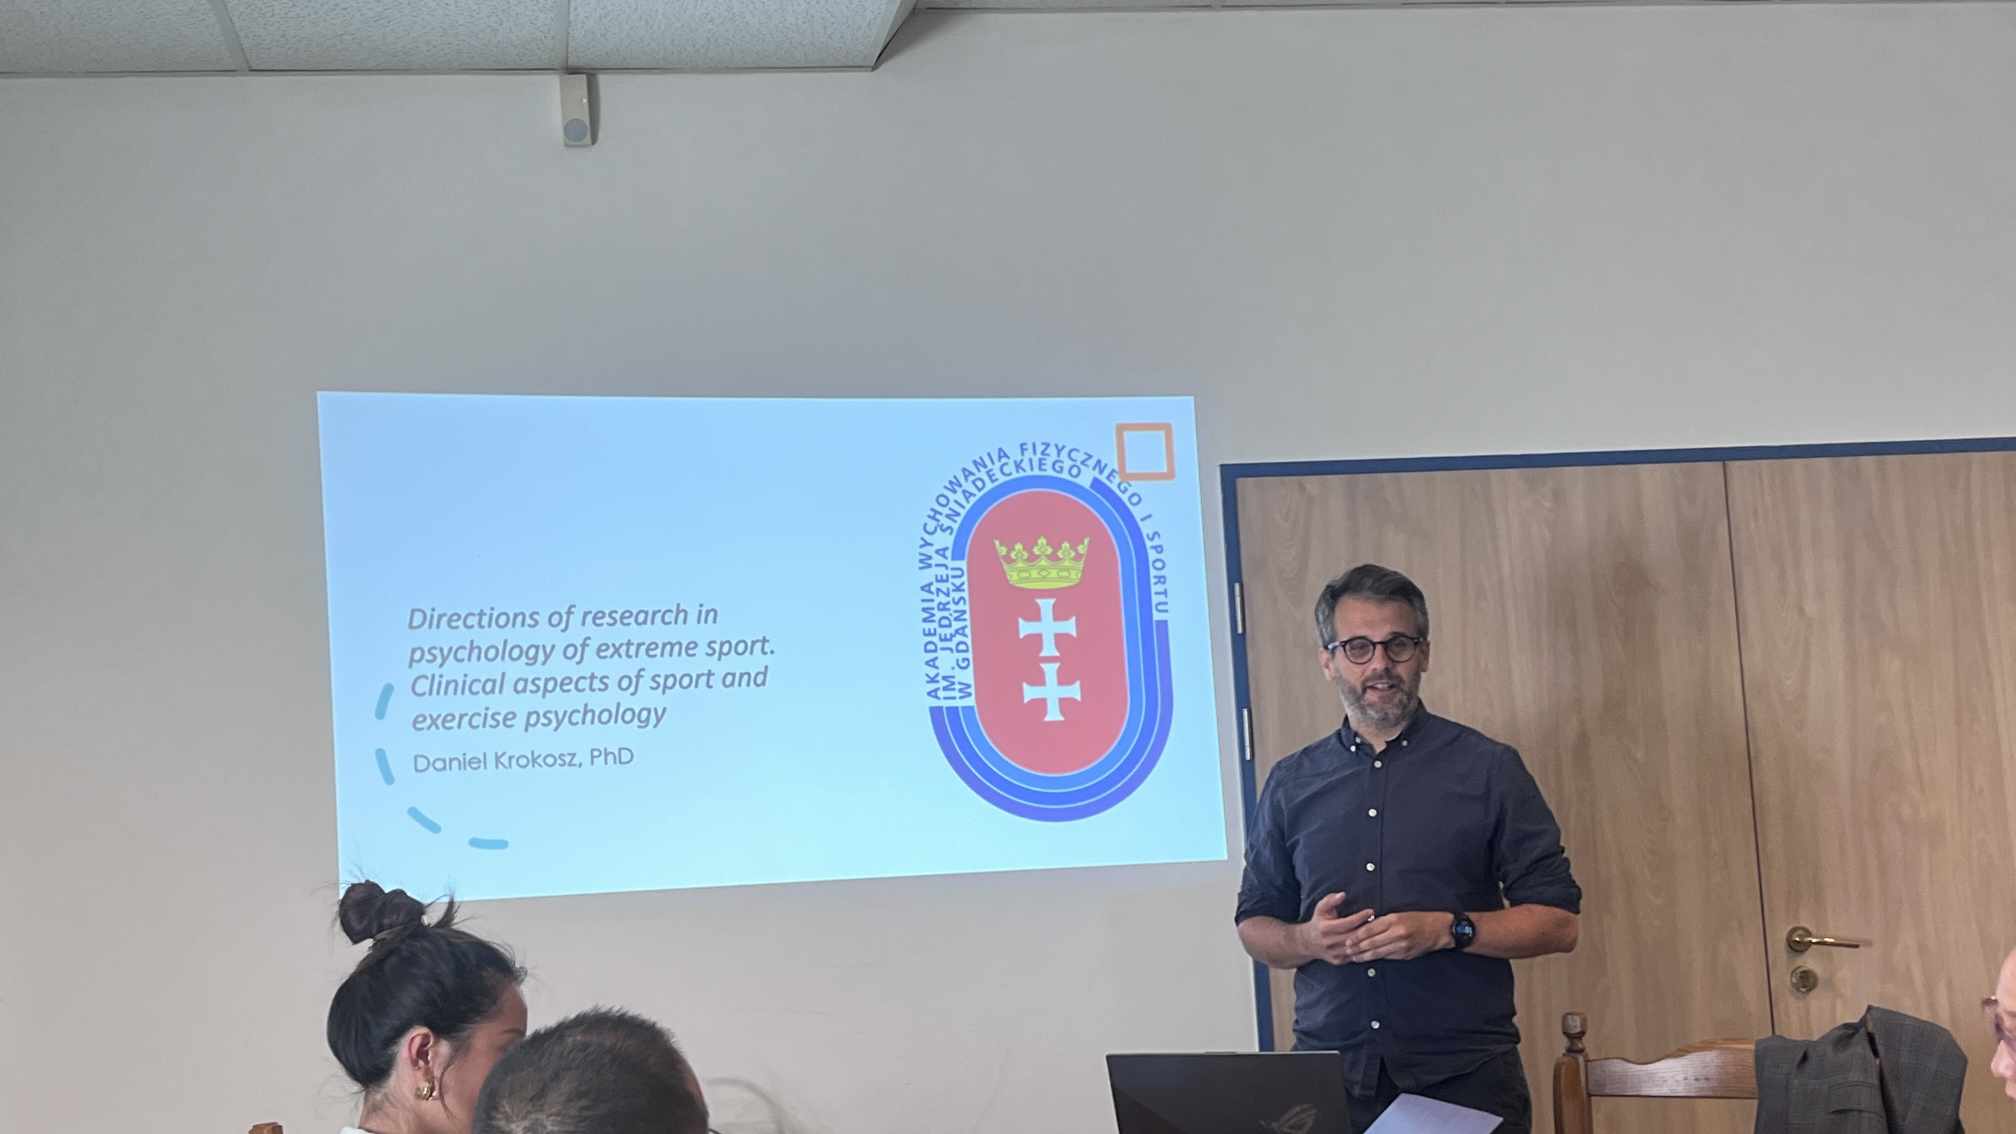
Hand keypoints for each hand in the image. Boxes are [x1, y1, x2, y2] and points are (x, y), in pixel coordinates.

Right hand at [1298, 892, 1375, 965]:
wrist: (1307, 942)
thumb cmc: (1318, 922)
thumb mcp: (1321, 908)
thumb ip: (1331, 900)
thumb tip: (1343, 895)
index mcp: (1325, 928)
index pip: (1347, 923)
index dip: (1360, 917)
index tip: (1371, 911)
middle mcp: (1329, 942)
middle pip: (1354, 936)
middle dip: (1368, 928)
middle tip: (1379, 921)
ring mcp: (1334, 953)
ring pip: (1356, 948)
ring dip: (1368, 940)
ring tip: (1378, 932)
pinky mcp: (1338, 960)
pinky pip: (1355, 956)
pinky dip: (1364, 950)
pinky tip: (1372, 943)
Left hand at [1338, 911, 1455, 962]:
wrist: (1439, 930)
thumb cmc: (1418, 919)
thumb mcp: (1399, 915)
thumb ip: (1383, 922)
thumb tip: (1365, 928)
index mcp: (1393, 920)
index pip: (1369, 929)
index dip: (1356, 936)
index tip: (1347, 940)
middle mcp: (1397, 933)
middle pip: (1371, 942)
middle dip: (1357, 948)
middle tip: (1347, 951)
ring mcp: (1401, 945)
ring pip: (1378, 953)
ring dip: (1364, 956)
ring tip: (1354, 957)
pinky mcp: (1405, 954)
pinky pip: (1387, 957)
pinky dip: (1377, 958)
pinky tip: (1369, 959)